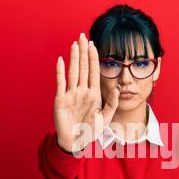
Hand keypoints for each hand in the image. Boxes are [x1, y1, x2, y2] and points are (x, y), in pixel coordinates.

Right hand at [54, 33, 119, 152]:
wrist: (75, 142)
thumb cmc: (90, 131)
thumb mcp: (105, 118)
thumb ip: (111, 103)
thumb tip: (117, 88)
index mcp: (93, 94)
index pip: (94, 71)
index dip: (94, 58)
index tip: (94, 45)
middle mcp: (82, 91)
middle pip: (83, 67)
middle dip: (83, 52)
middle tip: (83, 36)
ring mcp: (71, 94)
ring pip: (73, 71)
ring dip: (74, 57)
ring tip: (74, 44)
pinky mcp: (61, 99)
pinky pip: (61, 82)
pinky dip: (60, 71)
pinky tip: (61, 60)